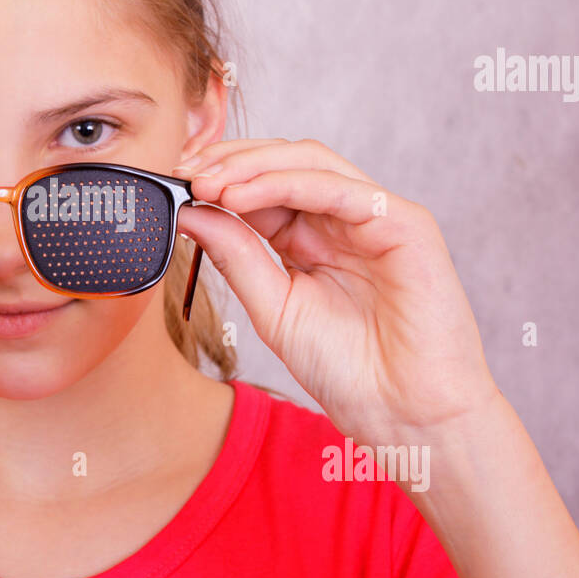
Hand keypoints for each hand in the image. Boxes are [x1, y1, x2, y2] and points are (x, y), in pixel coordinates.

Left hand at [173, 138, 501, 446]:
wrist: (407, 416)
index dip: (215, 177)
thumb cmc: (349, 372)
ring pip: (309, 163)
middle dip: (228, 160)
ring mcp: (376, 216)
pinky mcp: (406, 223)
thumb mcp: (273, 308)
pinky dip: (287, 184)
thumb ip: (235, 257)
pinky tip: (242, 196)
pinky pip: (341, 189)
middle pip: (282, 163)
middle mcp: (343, 219)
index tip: (171, 181)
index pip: (260, 186)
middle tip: (183, 169)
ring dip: (252, 166)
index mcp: (311, 238)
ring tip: (208, 181)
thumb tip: (189, 212)